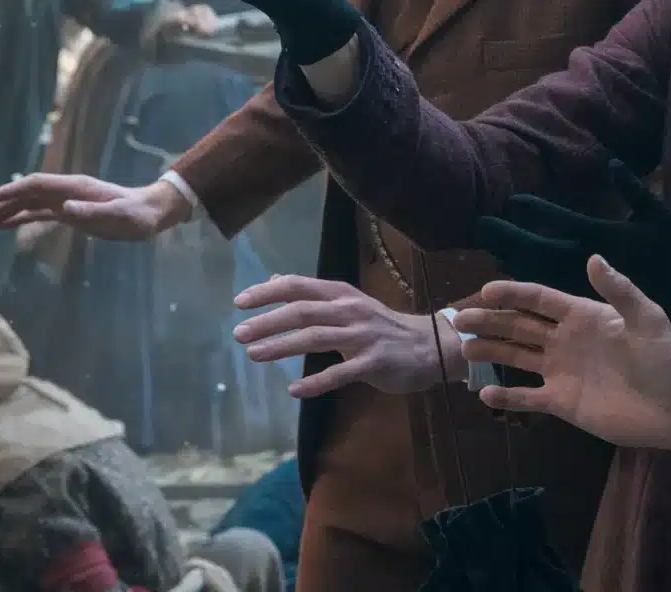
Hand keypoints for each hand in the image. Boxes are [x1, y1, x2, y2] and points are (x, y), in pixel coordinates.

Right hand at [0, 174, 189, 240]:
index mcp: (74, 187)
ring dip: (6, 213)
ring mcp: (66, 201)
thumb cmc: (137, 214)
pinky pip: (38, 214)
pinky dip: (19, 219)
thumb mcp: (119, 215)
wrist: (150, 213)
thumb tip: (66, 208)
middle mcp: (66, 191)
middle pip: (27, 194)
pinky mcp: (69, 213)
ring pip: (29, 204)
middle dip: (2, 205)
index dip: (13, 191)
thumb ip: (94, 211)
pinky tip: (3, 227)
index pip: (36, 185)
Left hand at [233, 276, 460, 397]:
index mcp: (342, 294)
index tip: (239, 303)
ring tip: (255, 355)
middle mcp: (350, 311)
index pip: (299, 286)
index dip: (268, 293)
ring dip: (283, 346)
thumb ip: (312, 295)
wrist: (431, 346)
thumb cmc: (383, 326)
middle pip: (303, 312)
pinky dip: (316, 382)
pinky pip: (340, 373)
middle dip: (268, 322)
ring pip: (316, 338)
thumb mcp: (349, 303)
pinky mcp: (374, 362)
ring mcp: (363, 336)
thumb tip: (274, 280)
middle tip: (239, 334)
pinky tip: (294, 390)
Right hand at [454, 255, 670, 470]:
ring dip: (491, 352)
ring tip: (462, 348)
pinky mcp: (564, 402)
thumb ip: (619, 291)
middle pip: (520, 326)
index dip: (514, 294)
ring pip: (517, 357)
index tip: (484, 291)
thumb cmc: (665, 359)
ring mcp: (563, 371)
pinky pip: (528, 397)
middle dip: (490, 321)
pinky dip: (507, 396)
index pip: (540, 300)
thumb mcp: (647, 318)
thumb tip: (592, 258)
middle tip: (457, 319)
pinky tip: (483, 392)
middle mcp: (567, 340)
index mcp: (584, 316)